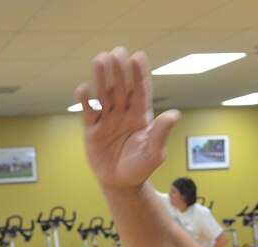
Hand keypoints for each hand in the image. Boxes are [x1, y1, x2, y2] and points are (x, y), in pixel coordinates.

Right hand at [75, 48, 180, 190]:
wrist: (121, 184)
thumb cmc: (141, 168)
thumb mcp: (154, 153)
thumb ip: (161, 133)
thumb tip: (174, 115)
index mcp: (140, 116)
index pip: (140, 91)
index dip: (139, 74)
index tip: (137, 57)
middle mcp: (123, 113)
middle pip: (121, 88)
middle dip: (119, 70)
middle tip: (117, 51)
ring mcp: (107, 120)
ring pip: (103, 95)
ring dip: (101, 78)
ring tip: (99, 59)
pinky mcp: (92, 130)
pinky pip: (88, 112)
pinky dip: (85, 101)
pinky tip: (83, 89)